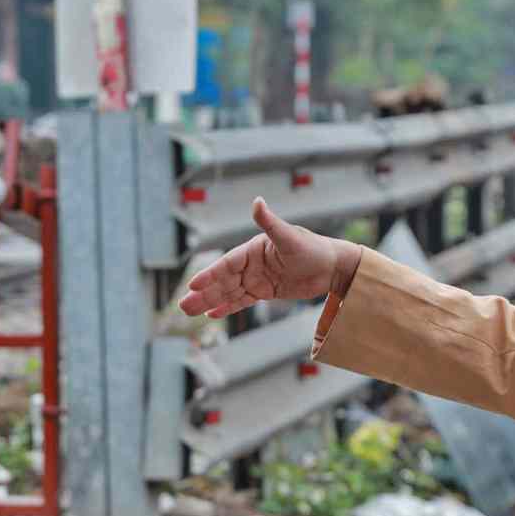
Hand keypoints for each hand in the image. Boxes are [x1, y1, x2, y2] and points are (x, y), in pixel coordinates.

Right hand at [178, 197, 361, 318]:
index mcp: (253, 250)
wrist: (332, 266)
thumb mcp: (290, 237)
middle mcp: (251, 264)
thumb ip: (270, 222)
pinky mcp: (265, 291)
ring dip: (209, 301)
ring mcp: (257, 278)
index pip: (227, 264)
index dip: (210, 275)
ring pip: (228, 293)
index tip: (193, 285)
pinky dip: (227, 307)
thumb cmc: (312, 248)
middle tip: (182, 305)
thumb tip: (257, 201)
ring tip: (189, 311)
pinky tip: (211, 314)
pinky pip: (242, 301)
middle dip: (203, 293)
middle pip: (222, 281)